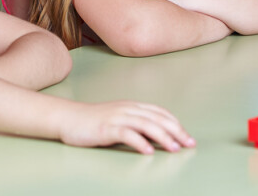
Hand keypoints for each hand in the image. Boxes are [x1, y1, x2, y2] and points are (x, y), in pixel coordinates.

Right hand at [58, 101, 195, 153]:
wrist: (69, 118)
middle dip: (176, 131)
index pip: (160, 113)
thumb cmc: (94, 121)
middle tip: (189, 144)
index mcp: (133, 106)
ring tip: (174, 148)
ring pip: (146, 124)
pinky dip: (139, 142)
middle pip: (158, 118)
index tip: (188, 137)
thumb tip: (157, 136)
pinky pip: (126, 134)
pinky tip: (148, 151)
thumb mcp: (120, 119)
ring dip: (162, 137)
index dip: (176, 124)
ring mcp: (117, 117)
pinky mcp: (106, 128)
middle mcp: (128, 109)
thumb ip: (136, 124)